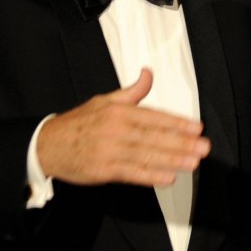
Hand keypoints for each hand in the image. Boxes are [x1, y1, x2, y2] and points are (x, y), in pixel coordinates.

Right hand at [37, 68, 209, 186]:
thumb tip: (148, 74)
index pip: (154, 116)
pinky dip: (151, 175)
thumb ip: (132, 91)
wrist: (47, 145)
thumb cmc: (78, 123)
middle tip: (203, 147)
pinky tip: (168, 177)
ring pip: (147, 155)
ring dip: (172, 160)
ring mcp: (110, 151)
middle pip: (154, 136)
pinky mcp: (104, 170)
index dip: (177, 123)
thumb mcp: (104, 100)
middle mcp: (116, 130)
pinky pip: (132, 173)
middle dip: (182, 142)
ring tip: (193, 162)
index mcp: (118, 111)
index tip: (197, 128)